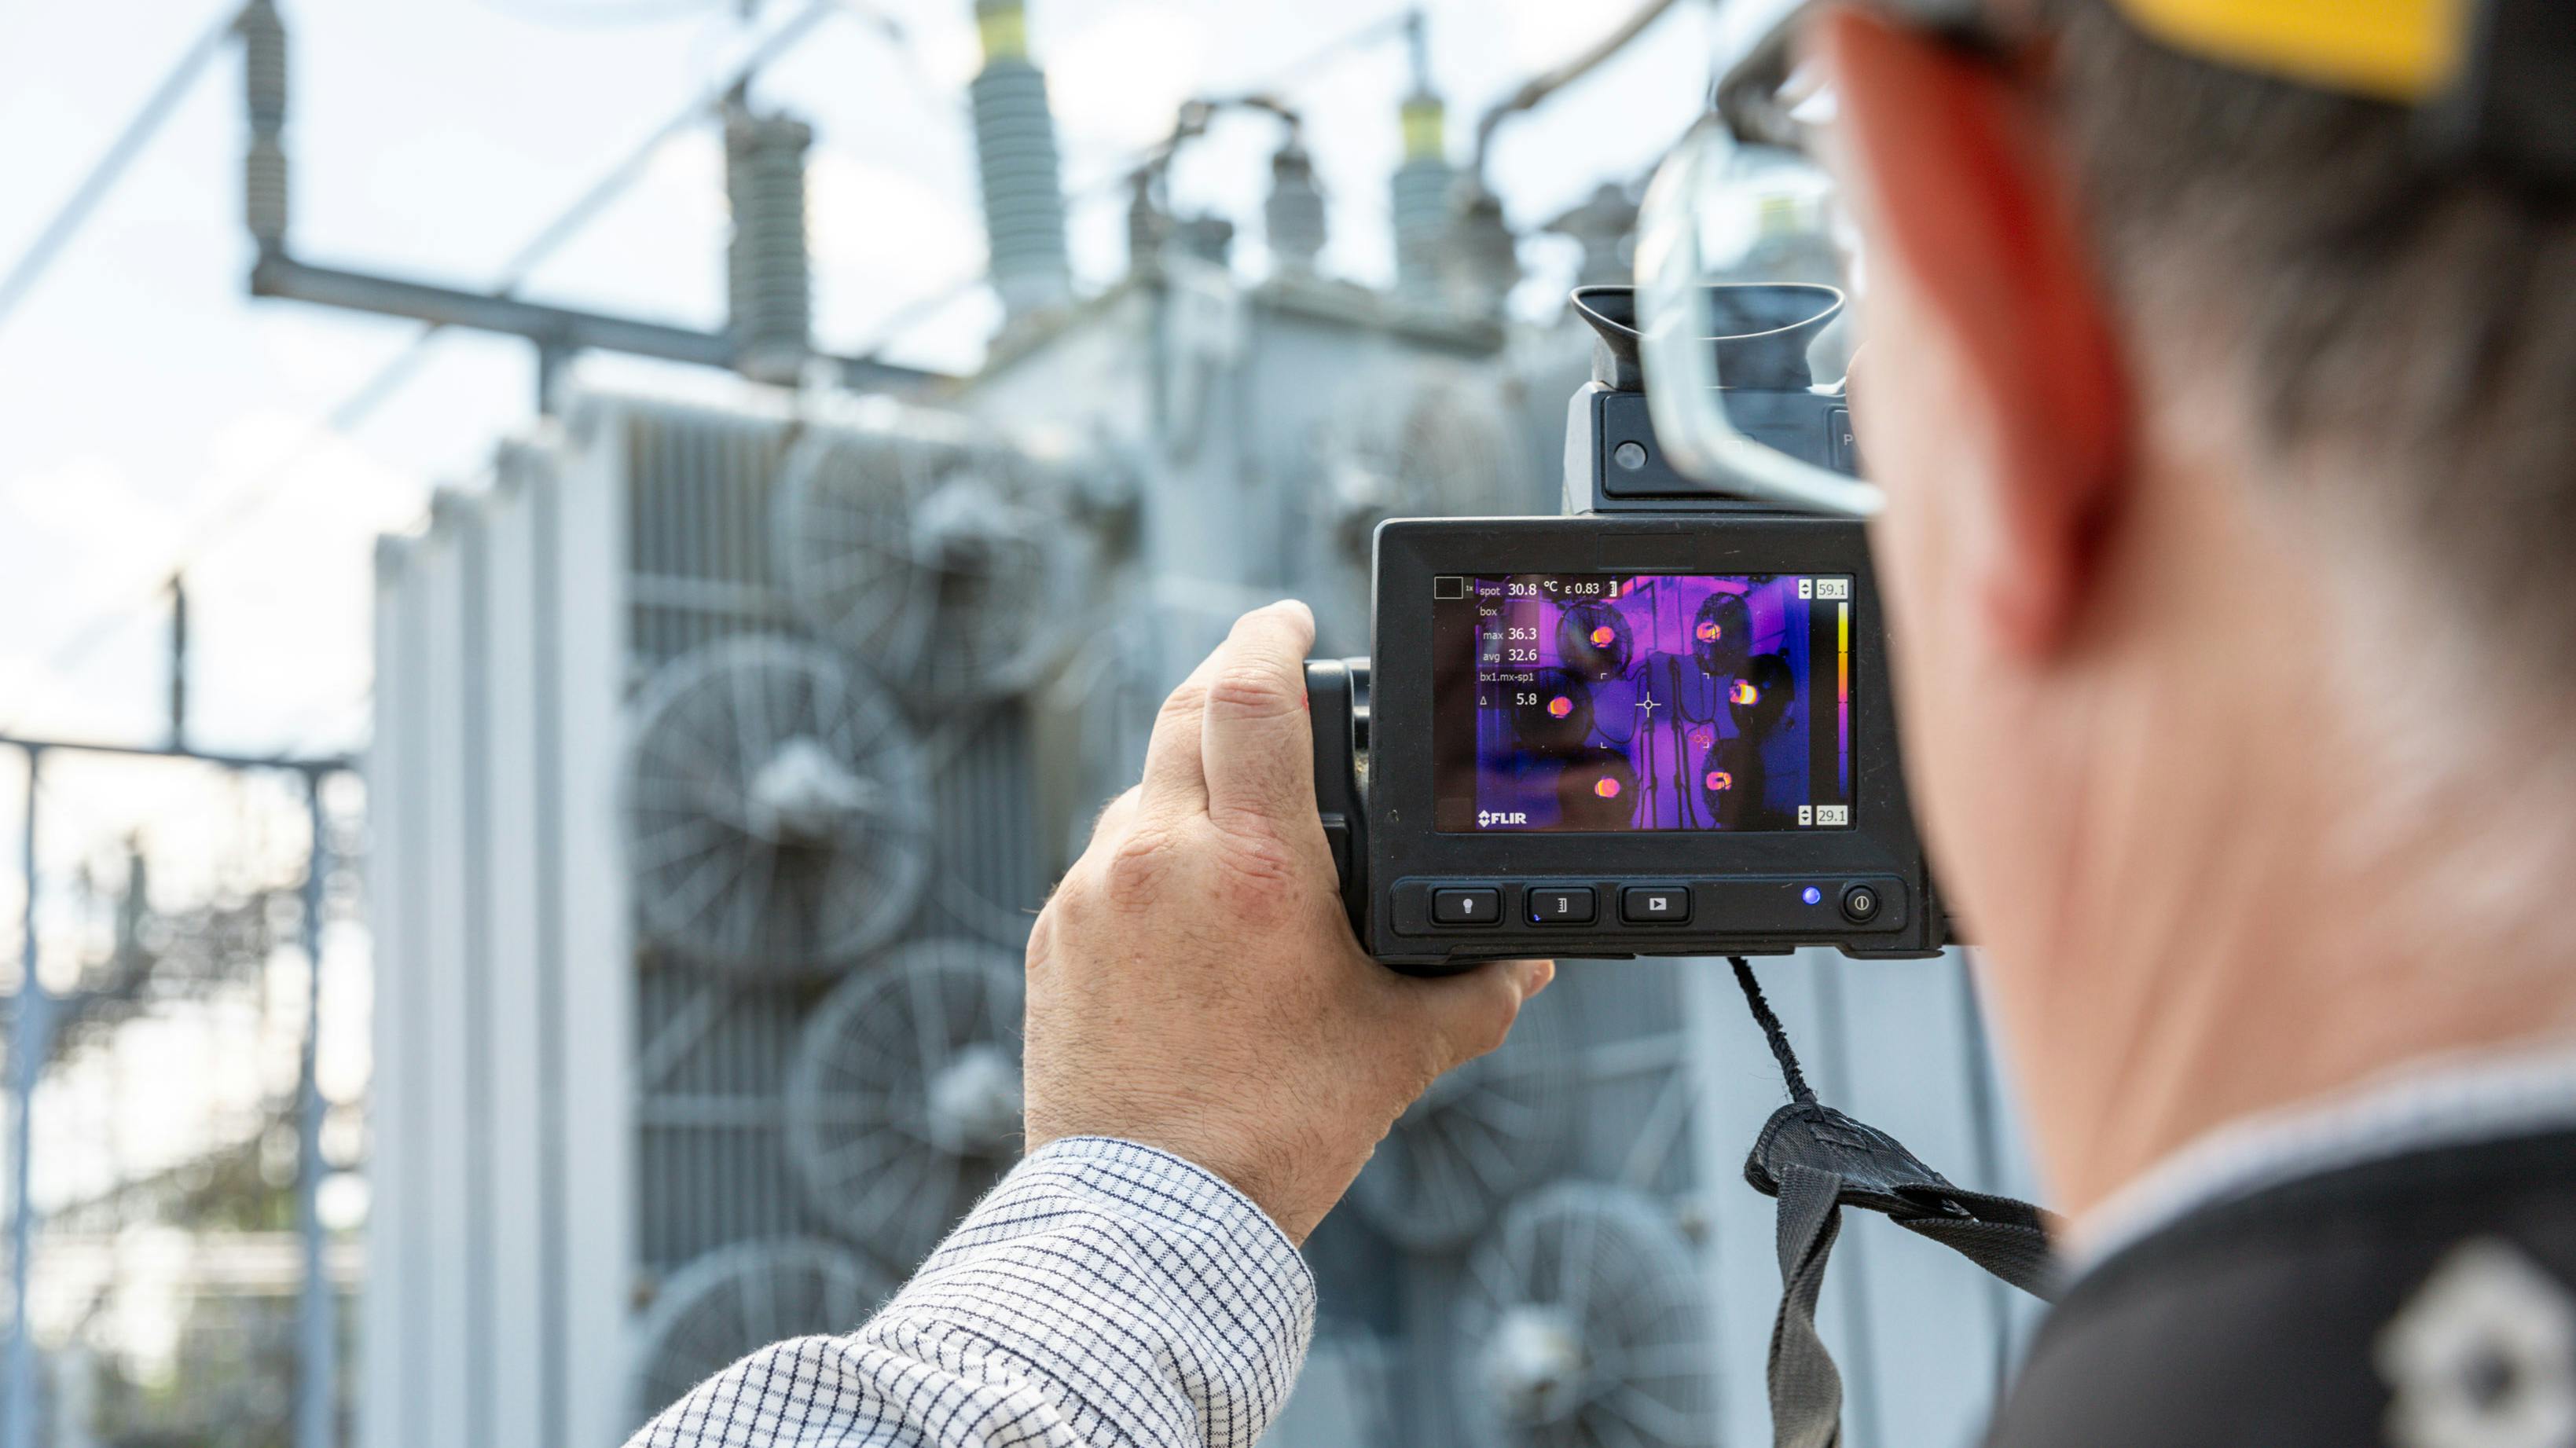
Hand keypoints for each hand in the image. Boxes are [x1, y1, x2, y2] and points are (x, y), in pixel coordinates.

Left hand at [1022, 600, 1553, 1243]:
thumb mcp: (1399, 1052)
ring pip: (1141, 793)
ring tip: (1241, 834)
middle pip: (1183, 712)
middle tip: (1270, 691)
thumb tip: (1527, 962)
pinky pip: (1104, 866)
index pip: (1250, 690)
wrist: (1150, 1219)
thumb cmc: (1274, 1133)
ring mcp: (1092, 895)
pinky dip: (1148, 863)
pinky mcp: (1052, 941)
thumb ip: (1476, 992)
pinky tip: (1189, 919)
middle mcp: (1157, 857)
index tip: (1289, 618)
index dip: (1270, 632)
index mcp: (1253, 863)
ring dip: (1189, 787)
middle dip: (1230, 686)